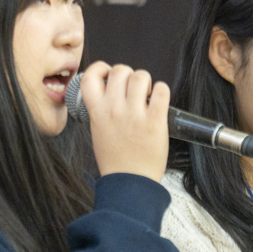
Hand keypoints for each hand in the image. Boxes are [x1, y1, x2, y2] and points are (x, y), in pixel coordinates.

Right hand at [77, 61, 169, 180]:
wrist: (130, 183)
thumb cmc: (115, 160)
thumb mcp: (97, 132)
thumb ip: (101, 109)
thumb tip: (112, 92)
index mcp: (96, 111)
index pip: (90, 76)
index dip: (100, 69)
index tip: (108, 74)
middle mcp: (114, 109)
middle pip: (120, 70)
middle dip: (128, 75)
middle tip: (133, 89)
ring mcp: (135, 114)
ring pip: (141, 76)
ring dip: (146, 82)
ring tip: (147, 96)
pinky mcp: (155, 120)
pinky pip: (161, 90)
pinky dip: (162, 91)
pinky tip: (158, 101)